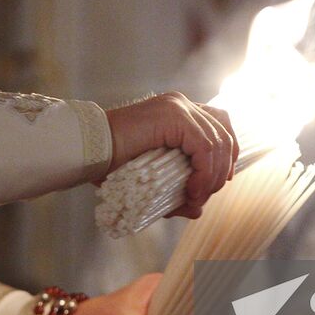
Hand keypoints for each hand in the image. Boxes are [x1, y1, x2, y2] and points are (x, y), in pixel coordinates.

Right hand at [105, 93, 238, 217]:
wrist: (88, 150)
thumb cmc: (112, 163)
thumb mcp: (152, 178)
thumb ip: (176, 190)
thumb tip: (197, 210)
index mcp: (178, 112)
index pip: (219, 126)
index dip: (226, 156)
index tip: (216, 183)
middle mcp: (181, 104)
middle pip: (224, 133)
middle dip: (221, 170)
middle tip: (203, 196)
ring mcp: (178, 106)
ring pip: (218, 142)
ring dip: (212, 176)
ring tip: (195, 197)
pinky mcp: (174, 115)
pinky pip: (204, 146)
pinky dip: (204, 172)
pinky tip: (192, 189)